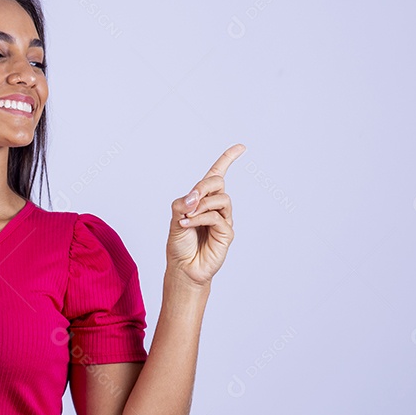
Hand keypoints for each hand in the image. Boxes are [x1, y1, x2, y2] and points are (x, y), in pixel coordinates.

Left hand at [166, 143, 245, 285]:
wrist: (183, 267)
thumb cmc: (180, 244)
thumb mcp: (174, 217)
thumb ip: (182, 202)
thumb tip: (194, 197)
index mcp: (203, 199)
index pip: (218, 175)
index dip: (228, 159)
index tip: (241, 147)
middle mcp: (215, 207)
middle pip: (218, 182)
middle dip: (203, 186)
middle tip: (190, 200)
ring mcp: (224, 219)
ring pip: (220, 199)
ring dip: (201, 205)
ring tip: (187, 217)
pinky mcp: (227, 233)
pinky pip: (215, 217)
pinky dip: (199, 218)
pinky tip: (187, 225)